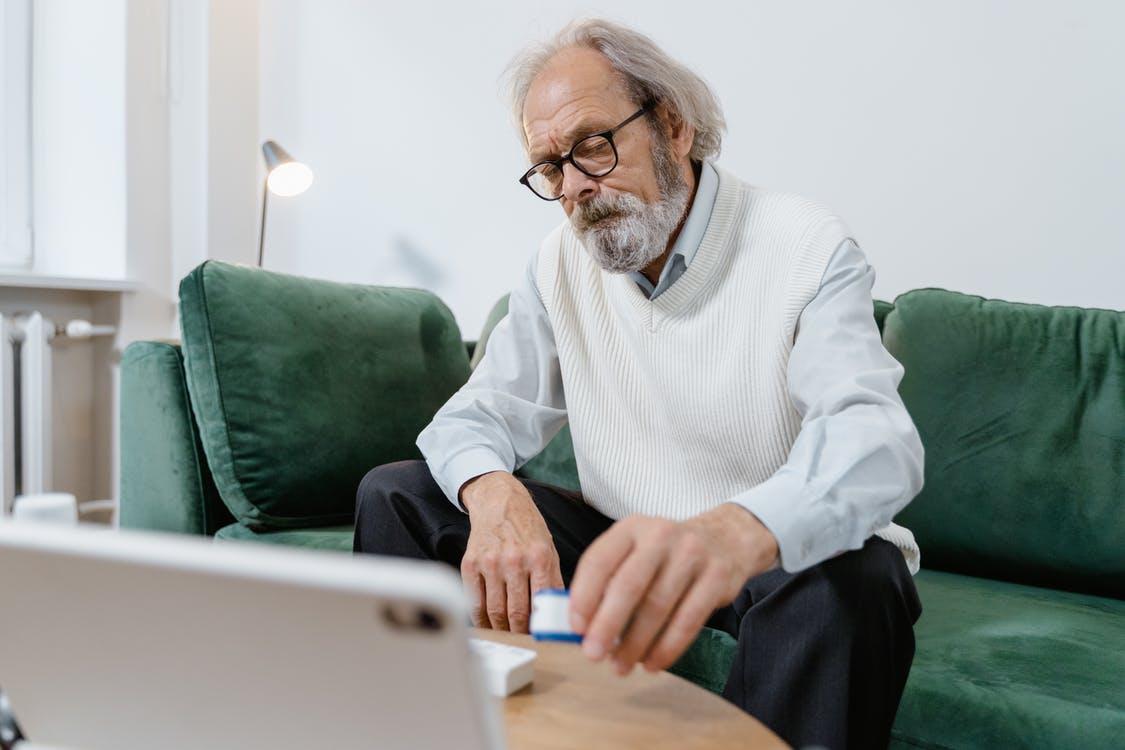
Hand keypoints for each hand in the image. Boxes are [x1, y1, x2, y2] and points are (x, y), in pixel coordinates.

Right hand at [459, 471, 563, 632]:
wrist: (498, 501)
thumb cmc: (527, 527)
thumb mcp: (549, 549)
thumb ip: (553, 580)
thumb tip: (557, 613)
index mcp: (539, 557)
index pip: (541, 603)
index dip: (540, 626)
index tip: (541, 638)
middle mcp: (514, 560)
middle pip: (516, 612)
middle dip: (520, 632)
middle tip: (523, 641)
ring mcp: (490, 563)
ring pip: (495, 611)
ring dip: (501, 629)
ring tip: (507, 636)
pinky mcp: (470, 564)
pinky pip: (474, 601)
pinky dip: (480, 619)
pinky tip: (487, 625)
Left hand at [569, 504, 777, 674]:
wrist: (725, 538)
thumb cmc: (667, 554)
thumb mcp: (636, 550)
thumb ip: (609, 580)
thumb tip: (582, 627)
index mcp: (631, 528)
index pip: (600, 560)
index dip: (583, 596)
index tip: (575, 628)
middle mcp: (661, 535)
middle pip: (628, 584)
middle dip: (607, 624)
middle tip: (593, 654)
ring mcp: (692, 554)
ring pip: (658, 606)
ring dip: (636, 644)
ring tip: (620, 666)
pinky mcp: (717, 577)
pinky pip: (688, 620)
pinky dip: (667, 647)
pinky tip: (652, 663)